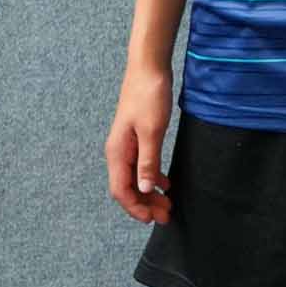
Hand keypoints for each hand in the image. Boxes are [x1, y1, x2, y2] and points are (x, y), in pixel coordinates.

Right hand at [104, 65, 173, 223]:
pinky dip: (153, 177)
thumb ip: (148, 160)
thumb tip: (146, 189)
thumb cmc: (149, 96)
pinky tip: (166, 183)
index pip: (121, 190)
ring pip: (135, 178)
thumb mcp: (153, 130)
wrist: (148, 68)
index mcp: (118, 153)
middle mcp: (118, 152)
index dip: (136, 207)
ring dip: (150, 193)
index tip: (153, 218)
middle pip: (128, 187)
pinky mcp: (137, 138)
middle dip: (145, 204)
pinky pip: (142, 165)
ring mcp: (126, 145)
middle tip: (166, 215)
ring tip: (168, 204)